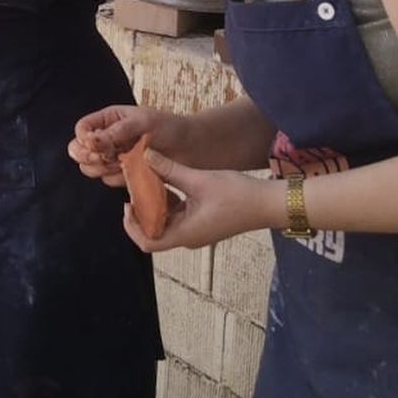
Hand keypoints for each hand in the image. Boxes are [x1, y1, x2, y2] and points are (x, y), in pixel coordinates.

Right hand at [68, 105, 163, 179]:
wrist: (192, 147)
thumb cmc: (169, 127)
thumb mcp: (143, 122)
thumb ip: (117, 131)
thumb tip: (91, 140)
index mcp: (108, 120)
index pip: (82, 129)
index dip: (84, 139)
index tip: (96, 146)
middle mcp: (106, 138)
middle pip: (80, 152)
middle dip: (91, 157)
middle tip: (109, 157)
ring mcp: (114, 157)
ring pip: (92, 169)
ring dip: (106, 169)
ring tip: (126, 163)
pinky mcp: (123, 174)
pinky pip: (110, 181)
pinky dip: (120, 179)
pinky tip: (136, 172)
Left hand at [118, 150, 274, 253]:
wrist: (268, 203)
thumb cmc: (237, 195)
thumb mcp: (200, 179)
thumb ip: (170, 170)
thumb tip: (145, 156)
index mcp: (185, 234)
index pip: (147, 241)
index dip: (132, 226)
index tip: (128, 202)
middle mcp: (188, 237)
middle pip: (153, 231)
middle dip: (141, 210)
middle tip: (137, 186)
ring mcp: (196, 231)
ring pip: (165, 222)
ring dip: (155, 204)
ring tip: (151, 180)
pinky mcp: (203, 222)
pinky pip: (178, 216)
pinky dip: (169, 201)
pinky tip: (170, 181)